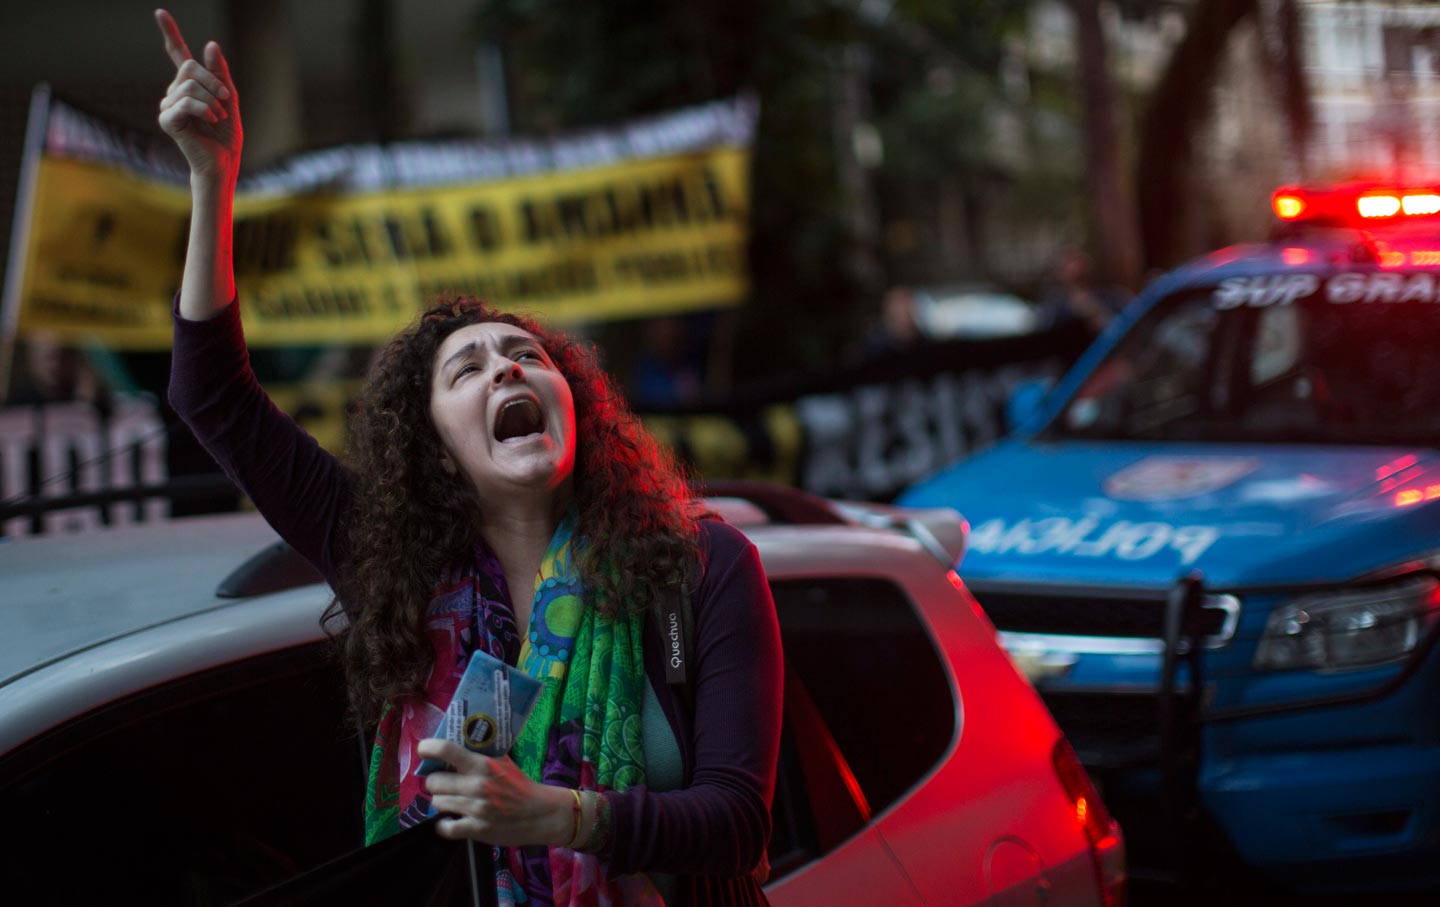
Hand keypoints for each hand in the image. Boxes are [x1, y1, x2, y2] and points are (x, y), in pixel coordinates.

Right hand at [154, 9, 241, 183]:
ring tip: (219, 116)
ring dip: (212, 101)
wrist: (223, 161)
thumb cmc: (226, 134)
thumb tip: (210, 44)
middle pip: (189, 68)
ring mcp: (167, 105)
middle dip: (213, 82)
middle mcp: (174, 92)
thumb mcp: (229, 98)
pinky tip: (212, 120)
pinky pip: (186, 102)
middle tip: (226, 100)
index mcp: (189, 86)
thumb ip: (220, 73)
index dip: (170, 33)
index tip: (160, 12)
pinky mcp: (167, 119)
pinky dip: (205, 109)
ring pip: (189, 85)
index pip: (178, 54)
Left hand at [417, 739, 572, 846]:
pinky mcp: (476, 829)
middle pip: (433, 781)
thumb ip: (479, 755)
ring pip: (437, 802)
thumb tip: (452, 747)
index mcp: (482, 764)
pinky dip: (445, 824)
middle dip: (436, 782)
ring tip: (453, 800)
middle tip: (445, 783)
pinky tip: (452, 820)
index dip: (428, 748)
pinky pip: (445, 827)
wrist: (540, 813)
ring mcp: (475, 809)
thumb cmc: (519, 785)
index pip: (445, 749)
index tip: (424, 750)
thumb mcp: (502, 762)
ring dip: (442, 801)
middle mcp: (476, 785)